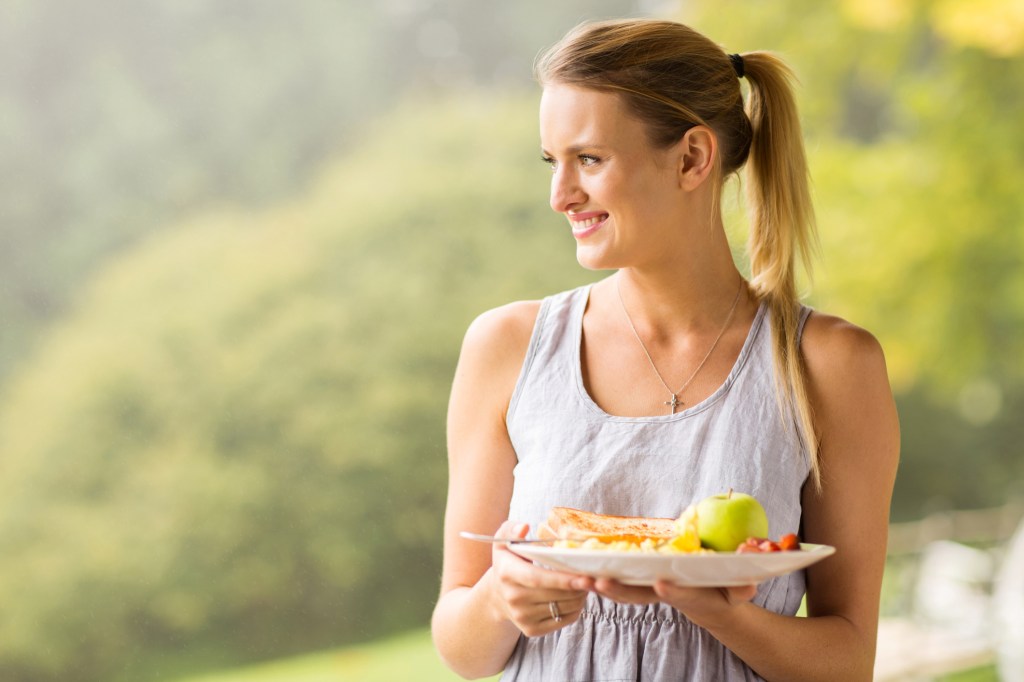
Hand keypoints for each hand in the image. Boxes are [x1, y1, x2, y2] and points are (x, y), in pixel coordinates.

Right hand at [489, 521, 594, 636]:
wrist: (497, 595)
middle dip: (579, 586)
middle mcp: (513, 598)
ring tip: (584, 584)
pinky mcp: (531, 630)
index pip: (538, 578)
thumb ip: (512, 529)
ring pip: (563, 608)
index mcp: (507, 573)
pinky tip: (575, 597)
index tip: (585, 576)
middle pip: (555, 594)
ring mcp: (522, 617)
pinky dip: (576, 609)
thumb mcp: (502, 541)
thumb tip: (525, 527)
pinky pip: (563, 621)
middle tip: (592, 575)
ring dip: (580, 597)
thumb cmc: (507, 562)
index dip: (563, 579)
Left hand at [591, 578, 756, 629]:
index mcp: (690, 595)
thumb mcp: (739, 589)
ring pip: (622, 591)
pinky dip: (597, 575)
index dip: (671, 591)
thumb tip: (752, 553)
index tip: (661, 584)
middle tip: (601, 581)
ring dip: (601, 585)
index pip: (680, 594)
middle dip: (620, 591)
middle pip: (639, 596)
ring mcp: (649, 590)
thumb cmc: (725, 591)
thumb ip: (746, 580)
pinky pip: (615, 581)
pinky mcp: (638, 583)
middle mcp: (665, 594)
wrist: (708, 604)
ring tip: (581, 576)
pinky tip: (578, 567)